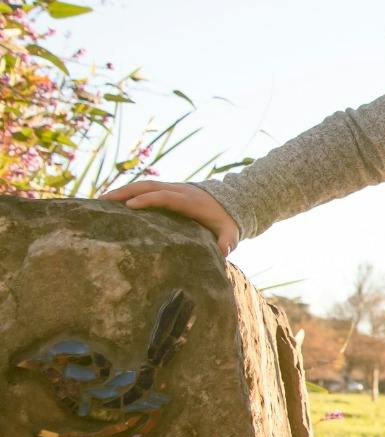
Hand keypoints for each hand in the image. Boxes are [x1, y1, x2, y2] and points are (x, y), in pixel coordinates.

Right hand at [101, 180, 240, 254]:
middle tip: (103, 201)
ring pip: (144, 185)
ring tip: (100, 200)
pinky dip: (128, 191)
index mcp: (190, 201)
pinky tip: (112, 201)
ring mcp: (171, 188)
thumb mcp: (230, 233)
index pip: (166, 196)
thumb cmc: (227, 222)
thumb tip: (222, 252)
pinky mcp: (167, 189)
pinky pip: (145, 188)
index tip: (130, 206)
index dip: (148, 200)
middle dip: (126, 192)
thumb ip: (227, 241)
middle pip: (149, 186)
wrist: (231, 203)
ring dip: (123, 190)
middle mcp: (178, 190)